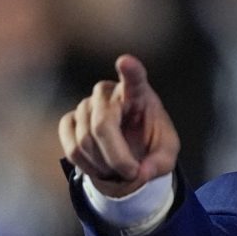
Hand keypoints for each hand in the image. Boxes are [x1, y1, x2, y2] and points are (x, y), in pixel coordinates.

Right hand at [59, 55, 178, 196]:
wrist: (130, 150)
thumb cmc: (151, 144)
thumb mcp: (166, 155)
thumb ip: (159, 164)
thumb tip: (139, 173)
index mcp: (138, 93)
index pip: (134, 78)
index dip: (130, 71)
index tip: (126, 61)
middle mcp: (107, 93)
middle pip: (103, 126)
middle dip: (118, 158)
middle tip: (134, 174)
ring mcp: (85, 105)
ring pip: (85, 142)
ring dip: (104, 166)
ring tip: (120, 170)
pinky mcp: (69, 121)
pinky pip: (72, 149)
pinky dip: (88, 167)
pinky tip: (101, 168)